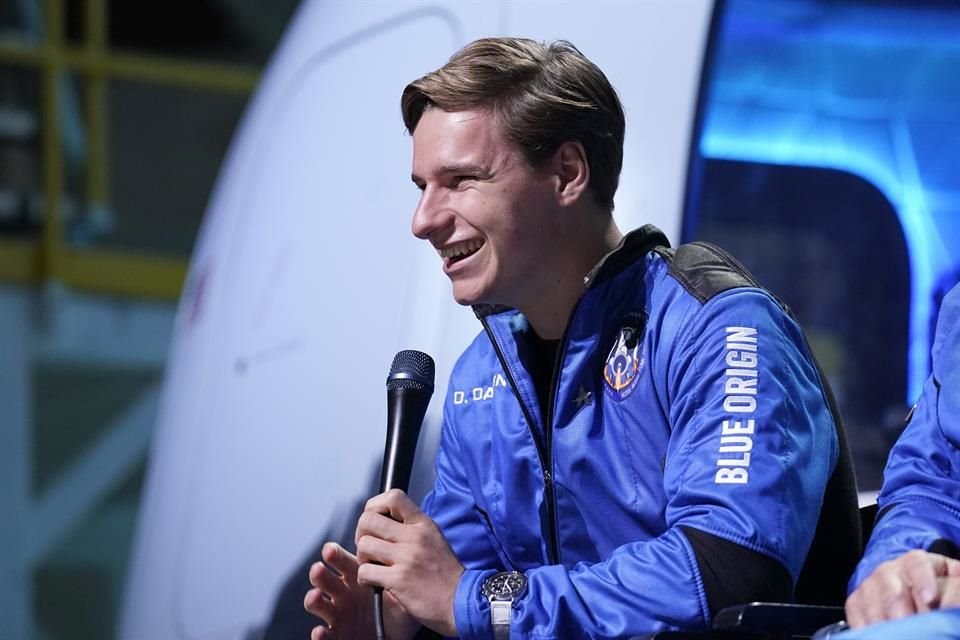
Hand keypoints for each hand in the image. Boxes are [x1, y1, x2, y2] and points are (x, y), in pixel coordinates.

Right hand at [304, 541, 415, 639]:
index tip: (329, 550)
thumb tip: (403, 558)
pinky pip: (324, 635)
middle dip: (320, 573)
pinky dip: (320, 634)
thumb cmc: (397, 611)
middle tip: (318, 568)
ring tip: (315, 595)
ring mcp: (336, 613)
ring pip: (318, 604)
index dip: (333, 555)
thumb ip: (399, 576)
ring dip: (313, 599)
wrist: (395, 636)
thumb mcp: (402, 592)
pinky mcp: (335, 635)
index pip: (341, 561)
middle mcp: (342, 593)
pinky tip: (320, 631)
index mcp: (356, 577)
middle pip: (325, 579)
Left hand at [356, 489, 464, 636]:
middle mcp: (414, 537)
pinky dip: (365, 579)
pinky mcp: (398, 579)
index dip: (375, 506)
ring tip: (373, 567)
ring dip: (363, 558)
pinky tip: (375, 583)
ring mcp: (406, 557)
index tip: (374, 519)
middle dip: (361, 534)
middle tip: (369, 548)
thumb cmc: (446, 574)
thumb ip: (412, 528)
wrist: (461, 601)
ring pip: (364, 545)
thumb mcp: (434, 538)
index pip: (393, 497)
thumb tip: (386, 521)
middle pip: (368, 520)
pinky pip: (365, 571)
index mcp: (423, 524)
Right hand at [845, 550, 959, 627]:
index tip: (930, 599)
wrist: (912, 595)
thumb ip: (955, 590)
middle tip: (913, 628)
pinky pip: (856, 613)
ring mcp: (870, 586)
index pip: (917, 564)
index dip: (923, 580)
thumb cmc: (936, 592)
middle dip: (901, 610)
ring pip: (871, 601)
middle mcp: (889, 571)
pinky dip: (867, 627)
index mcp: (915, 562)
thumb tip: (952, 604)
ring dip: (884, 622)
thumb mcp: (951, 584)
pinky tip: (880, 635)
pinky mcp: (856, 602)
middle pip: (891, 588)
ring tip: (897, 635)